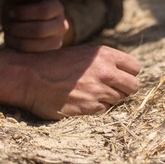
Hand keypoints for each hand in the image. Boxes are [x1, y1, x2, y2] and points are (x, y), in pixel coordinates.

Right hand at [0, 45, 140, 118]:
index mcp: (104, 54)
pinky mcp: (88, 107)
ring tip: (91, 93)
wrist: (29, 76)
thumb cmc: (53, 63)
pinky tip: (82, 100)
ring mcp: (98, 90)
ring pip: (119, 99)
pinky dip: (96, 107)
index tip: (121, 77)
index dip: (129, 73)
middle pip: (133, 86)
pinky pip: (104, 110)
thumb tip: (122, 72)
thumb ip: (104, 61)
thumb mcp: (82, 53)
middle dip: (125, 89)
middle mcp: (105, 71)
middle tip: (112, 89)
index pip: (135, 67)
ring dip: (109, 98)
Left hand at [1, 0, 73, 51]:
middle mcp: (61, 25)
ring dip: (17, 41)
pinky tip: (11, 42)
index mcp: (56, 7)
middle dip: (19, 29)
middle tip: (7, 26)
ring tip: (7, 34)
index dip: (25, 12)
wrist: (22, 25)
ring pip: (36, 46)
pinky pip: (33, 57)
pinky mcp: (49, 56)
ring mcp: (57, 42)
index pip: (44, 11)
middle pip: (40, 30)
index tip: (10, 12)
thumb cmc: (19, 8)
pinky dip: (19, 50)